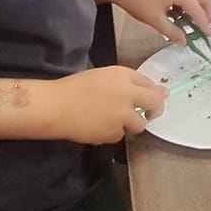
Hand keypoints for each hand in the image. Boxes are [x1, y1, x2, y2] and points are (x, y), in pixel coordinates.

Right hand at [43, 66, 166, 142]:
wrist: (56, 106)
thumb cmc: (73, 89)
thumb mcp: (102, 77)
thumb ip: (126, 83)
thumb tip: (151, 90)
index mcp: (123, 75)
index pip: (149, 83)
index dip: (152, 92)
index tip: (153, 97)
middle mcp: (127, 93)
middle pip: (155, 103)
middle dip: (155, 110)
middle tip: (149, 113)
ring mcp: (122, 115)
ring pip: (140, 124)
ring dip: (131, 124)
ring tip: (113, 120)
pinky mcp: (113, 132)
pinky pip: (121, 135)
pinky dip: (114, 132)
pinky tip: (100, 126)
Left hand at [112, 0, 210, 43]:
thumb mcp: (156, 20)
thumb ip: (173, 32)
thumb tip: (183, 39)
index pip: (200, 12)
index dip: (205, 26)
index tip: (207, 36)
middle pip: (206, 0)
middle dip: (208, 16)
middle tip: (203, 29)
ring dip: (200, 10)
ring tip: (192, 24)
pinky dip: (192, 5)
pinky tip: (182, 16)